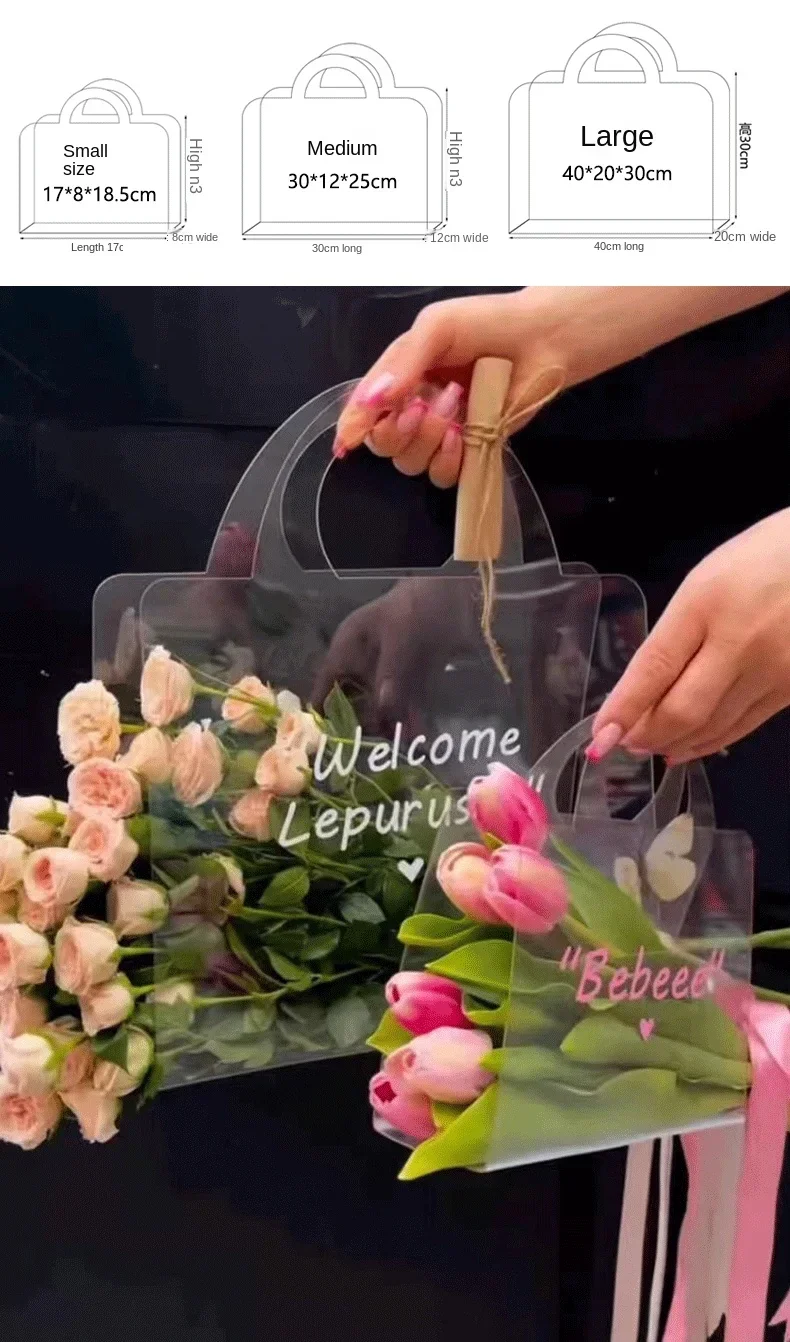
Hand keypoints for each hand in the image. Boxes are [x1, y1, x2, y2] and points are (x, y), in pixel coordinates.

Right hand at [312, 578, 478, 735]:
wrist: (454, 591)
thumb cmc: (415, 607)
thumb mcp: (399, 638)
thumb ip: (390, 675)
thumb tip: (382, 710)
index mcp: (347, 648)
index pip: (325, 686)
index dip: (325, 713)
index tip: (331, 741)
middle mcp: (363, 663)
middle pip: (353, 702)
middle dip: (363, 726)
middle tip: (371, 752)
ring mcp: (388, 670)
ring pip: (382, 706)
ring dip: (390, 727)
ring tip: (399, 750)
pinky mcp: (412, 676)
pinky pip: (406, 703)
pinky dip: (410, 719)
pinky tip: (418, 738)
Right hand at [332, 288, 786, 486]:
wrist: (580, 328)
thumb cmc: (519, 319)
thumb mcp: (447, 327)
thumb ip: (398, 365)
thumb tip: (360, 411)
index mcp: (411, 364)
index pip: (364, 412)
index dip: (367, 425)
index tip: (367, 436)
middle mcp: (427, 395)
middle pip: (390, 442)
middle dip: (415, 428)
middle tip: (446, 408)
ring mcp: (455, 417)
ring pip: (422, 462)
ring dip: (444, 445)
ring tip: (472, 416)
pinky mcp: (485, 437)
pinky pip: (457, 472)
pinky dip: (466, 462)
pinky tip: (482, 435)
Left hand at [589, 509, 789, 763]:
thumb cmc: (763, 560)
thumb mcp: (706, 581)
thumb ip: (676, 634)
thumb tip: (645, 690)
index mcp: (706, 602)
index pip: (654, 668)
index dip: (624, 708)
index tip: (599, 737)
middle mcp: (740, 642)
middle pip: (684, 710)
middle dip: (646, 735)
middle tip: (624, 743)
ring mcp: (773, 670)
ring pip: (713, 727)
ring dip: (675, 743)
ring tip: (650, 746)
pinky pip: (743, 727)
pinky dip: (710, 741)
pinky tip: (689, 746)